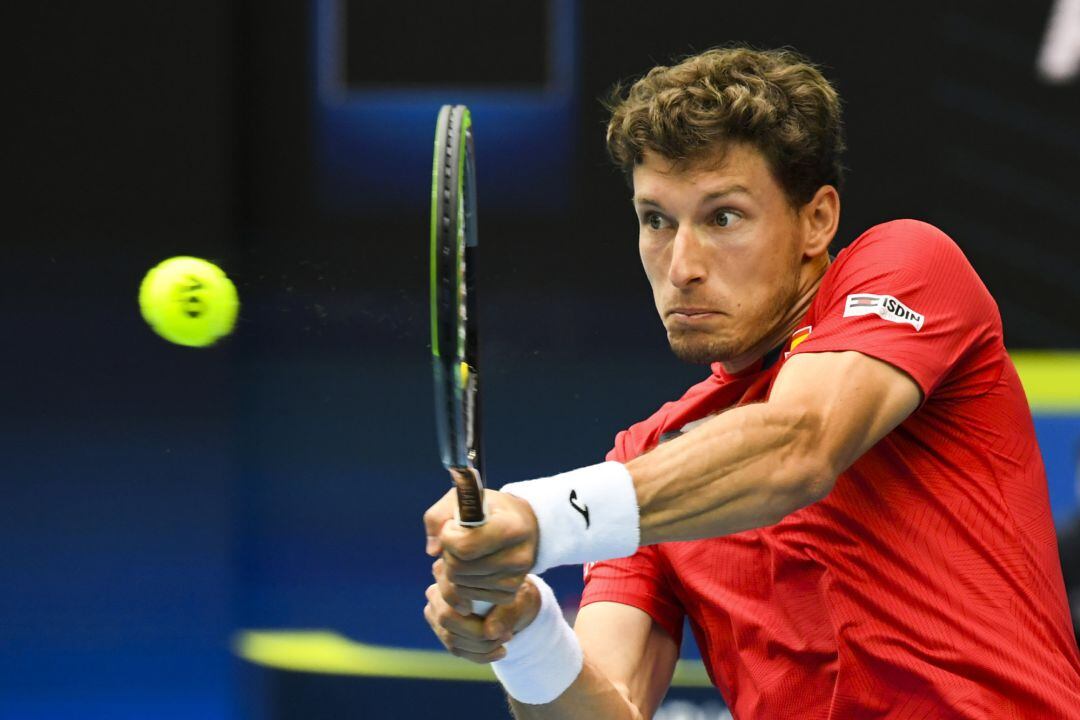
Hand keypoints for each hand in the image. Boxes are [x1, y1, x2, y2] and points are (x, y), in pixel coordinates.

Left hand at [423, 484, 538, 610]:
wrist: (524, 524)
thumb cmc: (490, 509)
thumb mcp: (465, 498)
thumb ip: (439, 516)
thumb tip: (432, 551)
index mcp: (512, 527)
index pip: (465, 546)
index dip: (448, 537)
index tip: (452, 526)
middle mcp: (518, 556)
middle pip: (459, 568)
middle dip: (448, 554)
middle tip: (456, 541)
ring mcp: (515, 578)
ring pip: (460, 585)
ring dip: (453, 570)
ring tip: (464, 553)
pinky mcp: (509, 593)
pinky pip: (469, 596)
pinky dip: (462, 584)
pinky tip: (470, 568)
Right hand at [424, 569, 542, 662]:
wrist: (513, 604)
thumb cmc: (514, 594)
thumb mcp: (517, 601)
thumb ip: (504, 615)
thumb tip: (490, 633)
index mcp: (451, 571)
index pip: (446, 589)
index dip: (456, 601)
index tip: (475, 611)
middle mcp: (437, 591)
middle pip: (446, 618)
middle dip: (477, 633)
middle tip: (506, 635)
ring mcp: (437, 614)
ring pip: (451, 638)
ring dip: (482, 646)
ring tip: (506, 642)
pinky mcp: (443, 633)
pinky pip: (456, 649)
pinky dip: (480, 655)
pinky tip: (500, 652)